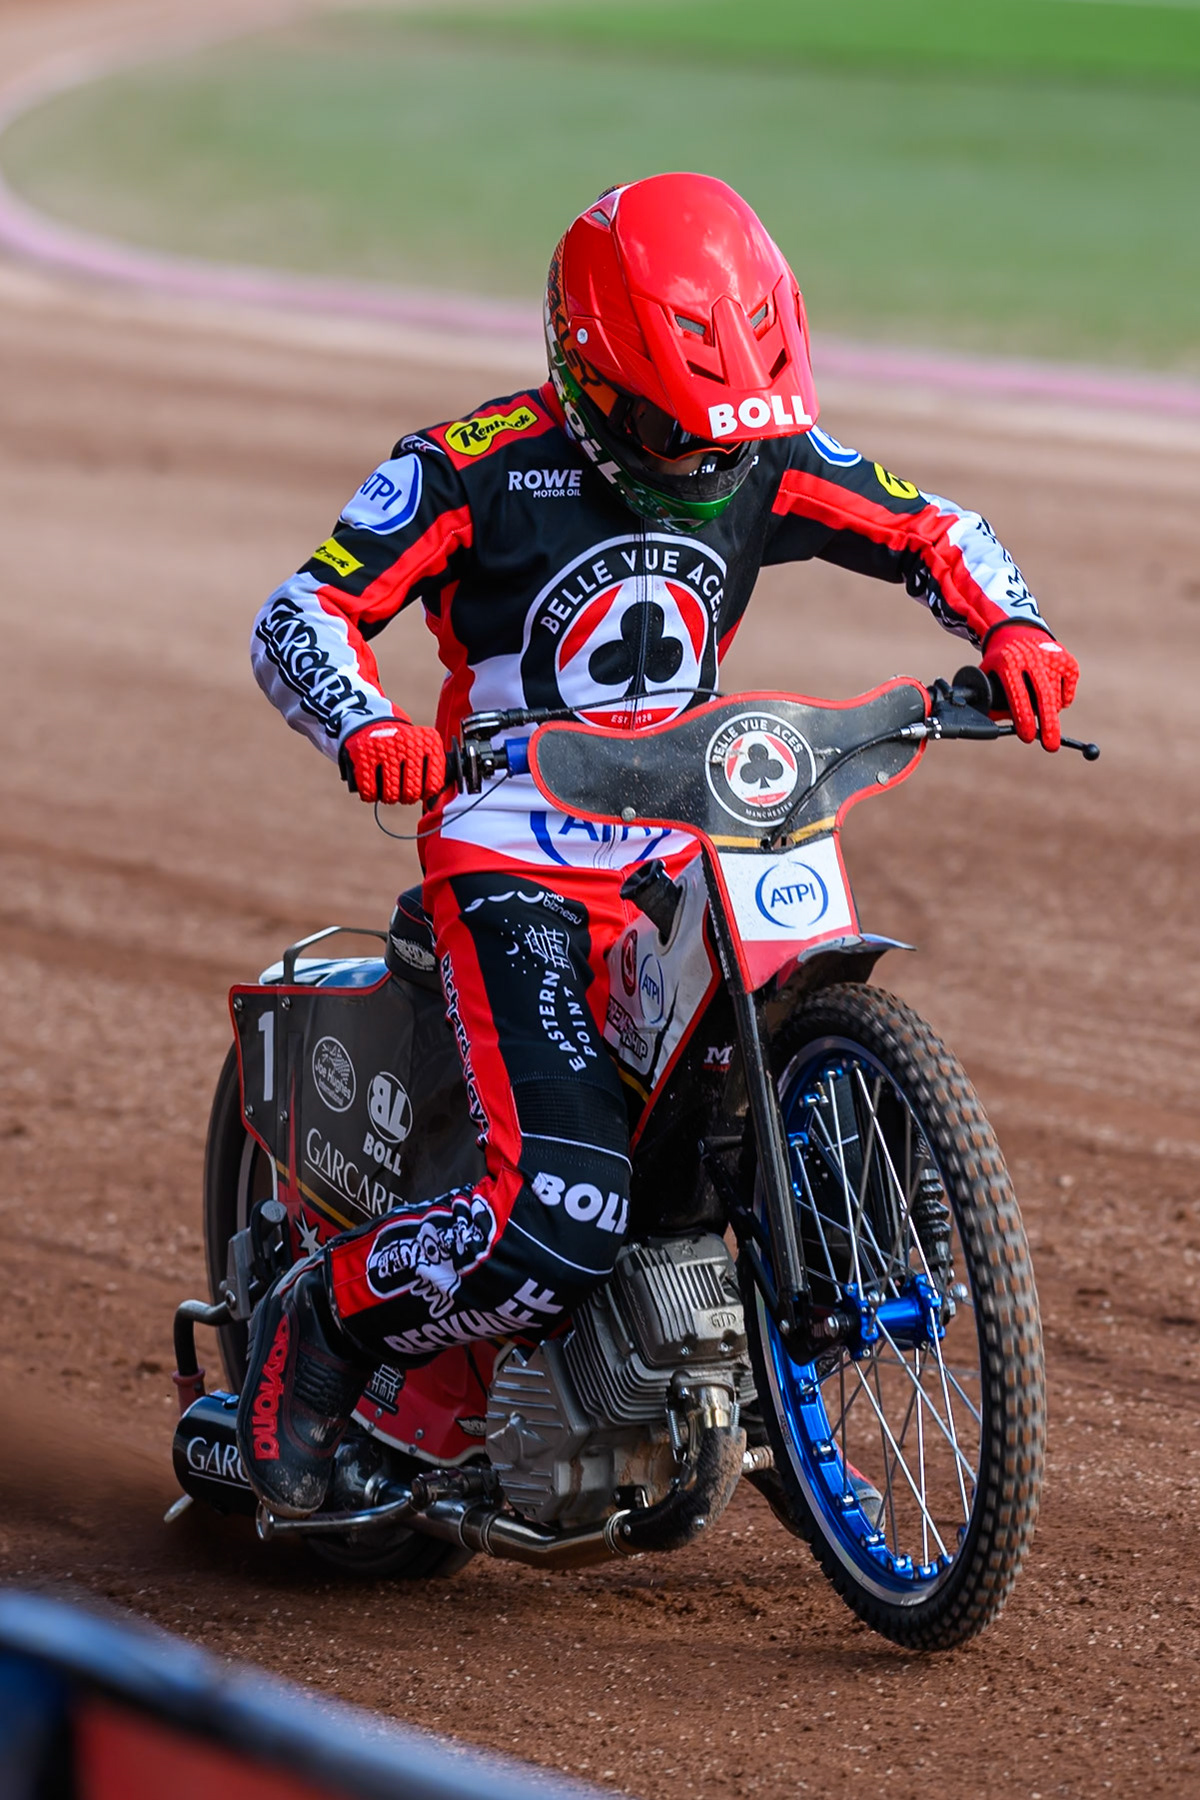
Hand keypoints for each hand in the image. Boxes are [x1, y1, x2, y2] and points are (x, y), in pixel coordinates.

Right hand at [339, 719, 445, 803]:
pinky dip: (370, 794)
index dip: (427, 792)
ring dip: (390, 797)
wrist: (372, 721)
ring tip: (389, 789)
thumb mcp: (424, 749)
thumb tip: (433, 803)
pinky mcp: (363, 755)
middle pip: (411, 792)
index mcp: (427, 743)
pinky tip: (373, 788)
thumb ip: (434, 772)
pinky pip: (369, 790)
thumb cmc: (403, 744)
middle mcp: (407, 744)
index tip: (422, 789)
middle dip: (408, 797)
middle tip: (403, 791)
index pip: (434, 784)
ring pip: (391, 794)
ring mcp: (384, 749)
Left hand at [980, 623, 1078, 751]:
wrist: (1019, 631)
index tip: (1027, 736)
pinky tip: (1053, 699)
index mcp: (1008, 662)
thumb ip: (989, 699)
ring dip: (1050, 713)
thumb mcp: (988, 674)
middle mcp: (1032, 658)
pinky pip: (1068, 689)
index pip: (1017, 694)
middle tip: (1050, 746)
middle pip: (1044, 697)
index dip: (1023, 718)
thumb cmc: (1001, 660)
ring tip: (1042, 715)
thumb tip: (992, 727)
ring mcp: (1052, 657)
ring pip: (1056, 696)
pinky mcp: (1067, 659)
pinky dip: (1062, 700)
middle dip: (1048, 724)